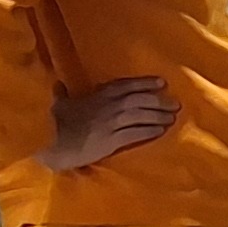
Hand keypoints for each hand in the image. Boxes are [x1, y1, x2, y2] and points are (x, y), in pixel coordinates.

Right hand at [41, 75, 178, 170]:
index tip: (162, 83)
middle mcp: (109, 106)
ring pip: (141, 116)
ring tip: (172, 117)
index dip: (146, 83)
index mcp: (98, 95)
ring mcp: (112, 123)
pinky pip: (136, 134)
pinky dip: (150, 131)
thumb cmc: (54, 123)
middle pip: (140, 100)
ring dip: (159, 115)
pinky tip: (161, 131)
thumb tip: (58, 85)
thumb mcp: (60, 104)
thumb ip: (62, 94)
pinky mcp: (112, 141)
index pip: (127, 85)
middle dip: (159, 101)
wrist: (52, 143)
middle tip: (175, 103)